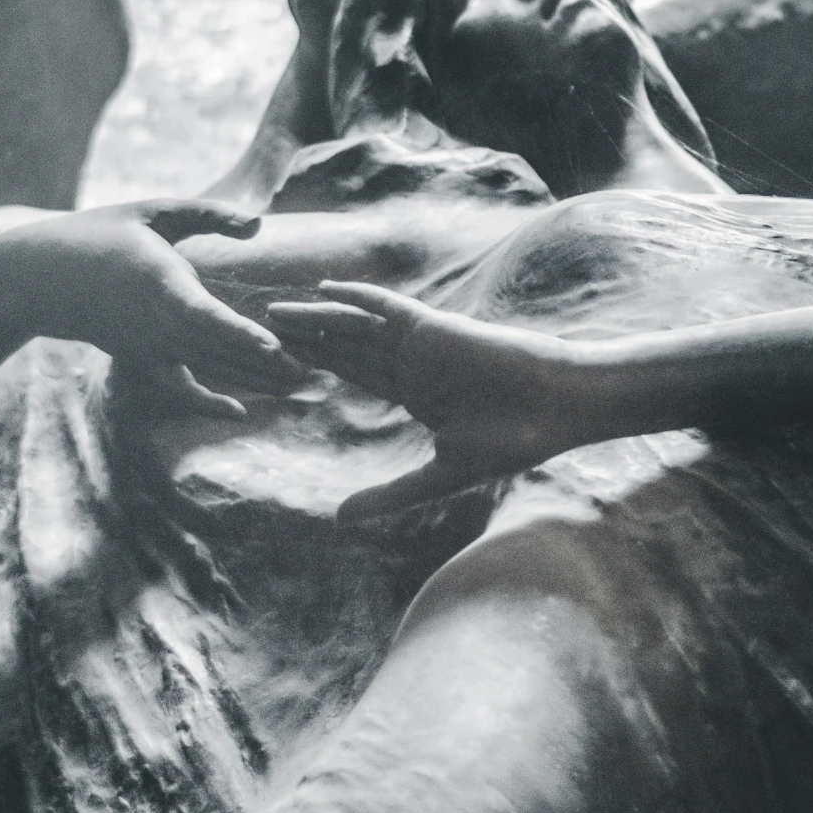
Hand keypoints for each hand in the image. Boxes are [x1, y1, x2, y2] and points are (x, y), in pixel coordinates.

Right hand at [0, 200, 307, 417]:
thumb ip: (208, 214)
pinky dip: (208, 402)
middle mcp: (157, 323)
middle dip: (270, 362)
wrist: (42, 279)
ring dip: (256, 378)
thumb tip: (259, 223)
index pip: (203, 314)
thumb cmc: (101, 234)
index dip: (239, 331)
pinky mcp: (144, 359)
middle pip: (220, 349)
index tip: (273, 345)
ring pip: (211, 367)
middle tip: (320, 368)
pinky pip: (179, 387)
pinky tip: (240, 413)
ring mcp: (150, 346)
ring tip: (303, 383)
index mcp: (160, 282)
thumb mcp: (153, 213)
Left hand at [266, 281, 583, 520]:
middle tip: (256, 332)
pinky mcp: (434, 329)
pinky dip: (357, 299)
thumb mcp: (439, 474)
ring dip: (315, 320)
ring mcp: (422, 345)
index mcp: (417, 393)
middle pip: (347, 349)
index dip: (318, 369)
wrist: (556, 408)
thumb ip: (388, 494)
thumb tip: (337, 520)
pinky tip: (323, 291)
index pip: (356, 377)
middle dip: (304, 341)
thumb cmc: (512, 440)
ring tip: (271, 314)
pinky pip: (388, 310)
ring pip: (357, 328)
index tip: (280, 366)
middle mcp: (414, 365)